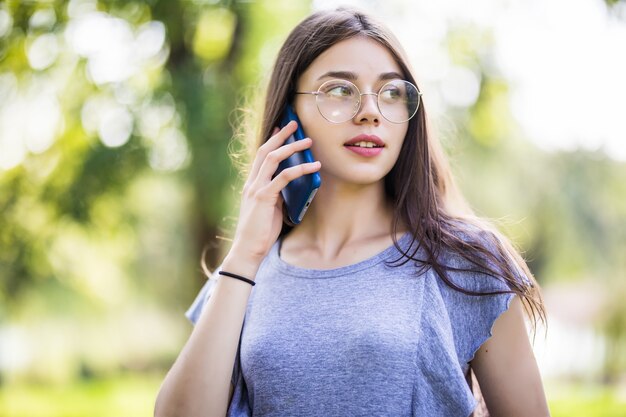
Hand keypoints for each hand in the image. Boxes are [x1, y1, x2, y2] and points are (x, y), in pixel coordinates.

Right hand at [229, 121, 320, 262]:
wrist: (248, 249)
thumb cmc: (260, 232)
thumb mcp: (270, 209)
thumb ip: (277, 195)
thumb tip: (291, 187)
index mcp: (251, 185)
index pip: (260, 156)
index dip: (271, 141)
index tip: (281, 129)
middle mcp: (251, 183)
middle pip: (265, 151)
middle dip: (281, 135)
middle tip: (294, 123)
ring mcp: (256, 188)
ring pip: (273, 159)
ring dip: (292, 147)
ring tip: (308, 142)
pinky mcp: (264, 197)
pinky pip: (284, 177)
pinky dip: (300, 170)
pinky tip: (314, 167)